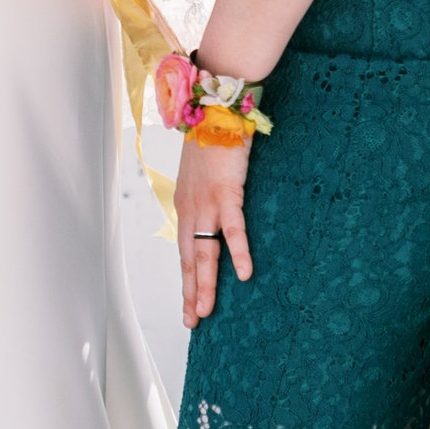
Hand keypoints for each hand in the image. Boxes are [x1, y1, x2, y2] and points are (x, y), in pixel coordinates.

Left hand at [173, 130, 252, 327]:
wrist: (215, 107)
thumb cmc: (213, 137)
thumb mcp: (204, 173)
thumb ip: (209, 197)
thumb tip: (218, 217)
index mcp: (186, 204)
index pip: (184, 249)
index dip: (186, 278)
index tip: (188, 302)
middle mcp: (191, 208)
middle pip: (189, 258)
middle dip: (190, 292)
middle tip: (192, 321)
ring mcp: (207, 203)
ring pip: (205, 252)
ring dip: (205, 284)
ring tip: (205, 311)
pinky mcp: (227, 193)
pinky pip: (234, 229)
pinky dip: (239, 253)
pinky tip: (245, 275)